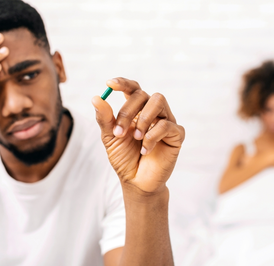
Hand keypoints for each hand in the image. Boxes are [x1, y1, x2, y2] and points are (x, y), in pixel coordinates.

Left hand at [92, 78, 184, 193]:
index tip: (109, 84)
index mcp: (136, 110)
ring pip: (159, 101)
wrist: (136, 181)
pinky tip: (145, 150)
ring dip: (143, 118)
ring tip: (136, 137)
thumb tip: (96, 98)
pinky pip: (167, 125)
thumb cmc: (124, 158)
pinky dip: (153, 137)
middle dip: (127, 111)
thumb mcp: (110, 138)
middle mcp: (152, 112)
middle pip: (143, 94)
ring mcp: (165, 121)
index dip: (123, 83)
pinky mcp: (176, 135)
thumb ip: (104, 119)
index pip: (132, 89)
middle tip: (118, 131)